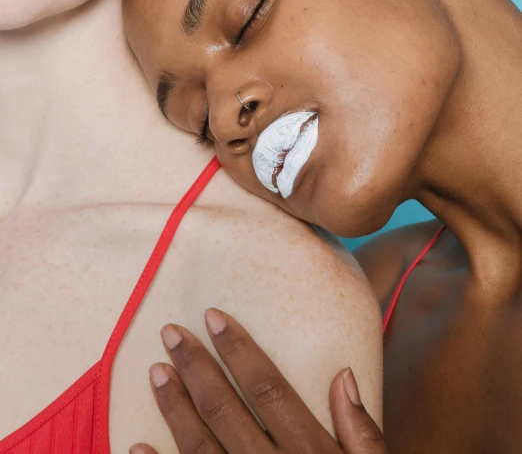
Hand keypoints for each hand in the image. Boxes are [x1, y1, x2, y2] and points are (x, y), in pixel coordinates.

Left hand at [129, 309, 387, 453]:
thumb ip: (364, 434)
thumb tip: (342, 374)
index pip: (268, 390)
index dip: (239, 350)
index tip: (214, 316)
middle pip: (226, 412)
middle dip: (196, 367)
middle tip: (170, 332)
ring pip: (200, 450)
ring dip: (174, 410)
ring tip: (155, 373)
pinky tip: (135, 447)